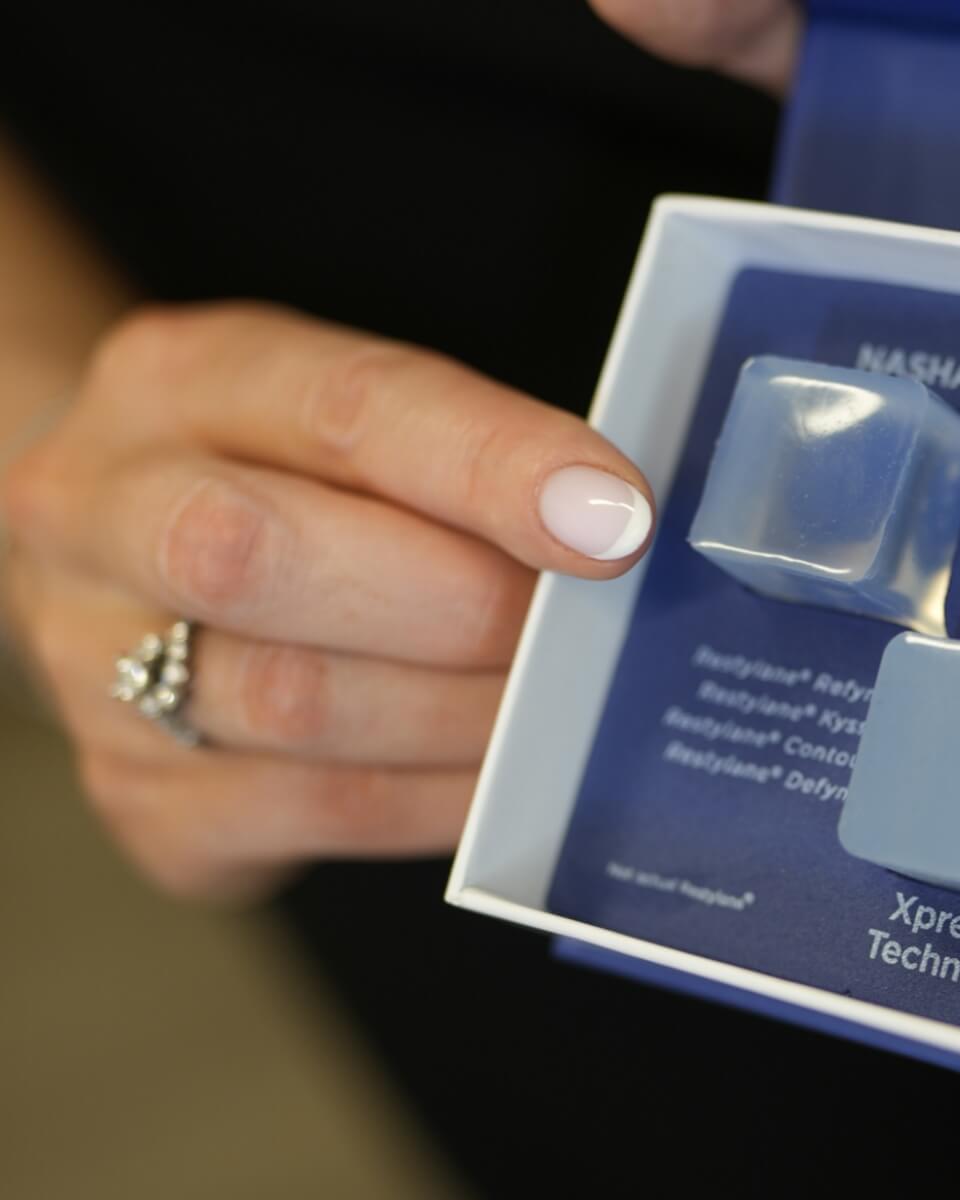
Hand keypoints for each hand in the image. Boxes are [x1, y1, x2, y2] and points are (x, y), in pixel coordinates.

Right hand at [1, 304, 654, 898]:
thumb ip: (464, 457)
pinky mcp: (138, 796)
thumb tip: (618, 532)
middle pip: (262, 557)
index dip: (493, 466)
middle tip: (572, 634)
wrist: (131, 569)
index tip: (616, 521)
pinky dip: (435, 798)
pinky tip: (500, 778)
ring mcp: (91, 661)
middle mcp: (101, 509)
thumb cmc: (291, 484)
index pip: (345, 407)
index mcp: (181, 379)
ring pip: (291, 702)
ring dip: (462, 714)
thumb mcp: (355, 425)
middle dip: (462, 604)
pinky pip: (310, 811)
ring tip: (555, 709)